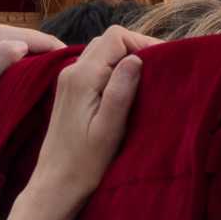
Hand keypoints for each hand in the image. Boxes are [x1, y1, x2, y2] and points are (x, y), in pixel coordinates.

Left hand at [0, 25, 63, 154]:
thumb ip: (0, 57)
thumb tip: (22, 45)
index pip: (34, 36)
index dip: (57, 49)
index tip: (79, 63)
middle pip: (26, 38)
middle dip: (48, 50)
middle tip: (71, 66)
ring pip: (16, 45)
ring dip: (35, 55)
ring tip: (54, 70)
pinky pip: (5, 54)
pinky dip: (20, 61)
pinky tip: (27, 75)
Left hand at [5, 25, 155, 219]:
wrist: (56, 182)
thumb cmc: (85, 163)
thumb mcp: (109, 130)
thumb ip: (120, 92)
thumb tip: (136, 59)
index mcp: (82, 77)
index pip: (115, 37)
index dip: (143, 42)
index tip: (164, 61)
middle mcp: (71, 71)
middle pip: (108, 41)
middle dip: (137, 48)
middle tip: (161, 70)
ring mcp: (68, 80)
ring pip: (102, 52)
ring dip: (126, 58)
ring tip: (149, 79)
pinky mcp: (70, 90)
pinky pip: (96, 66)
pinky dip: (115, 69)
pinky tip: (129, 89)